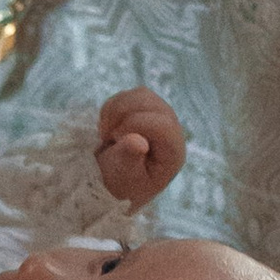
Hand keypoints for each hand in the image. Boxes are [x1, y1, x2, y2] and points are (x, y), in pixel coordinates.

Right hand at [95, 85, 185, 208]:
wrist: (113, 180)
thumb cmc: (121, 184)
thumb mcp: (121, 179)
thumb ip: (129, 160)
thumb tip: (138, 141)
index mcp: (172, 152)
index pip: (162, 125)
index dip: (135, 125)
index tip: (114, 139)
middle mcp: (172, 131)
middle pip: (152, 104)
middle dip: (122, 114)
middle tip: (106, 136)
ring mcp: (161, 117)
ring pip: (140, 95)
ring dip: (116, 109)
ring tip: (106, 133)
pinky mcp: (147, 109)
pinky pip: (129, 95)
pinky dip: (113, 107)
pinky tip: (108, 127)